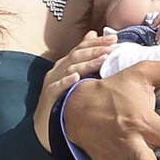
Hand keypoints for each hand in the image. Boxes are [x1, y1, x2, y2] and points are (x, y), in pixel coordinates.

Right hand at [32, 32, 115, 151]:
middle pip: (76, 56)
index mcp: (64, 65)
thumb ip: (83, 57)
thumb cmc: (62, 98)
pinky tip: (76, 77)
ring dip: (86, 64)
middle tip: (112, 47)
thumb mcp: (74, 77)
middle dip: (95, 50)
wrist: (44, 125)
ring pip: (69, 69)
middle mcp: (57, 70)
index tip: (114, 39)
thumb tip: (92, 34)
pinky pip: (56, 88)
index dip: (96, 42)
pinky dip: (65, 81)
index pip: (81, 49)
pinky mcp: (48, 97)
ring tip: (102, 59)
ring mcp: (52, 83)